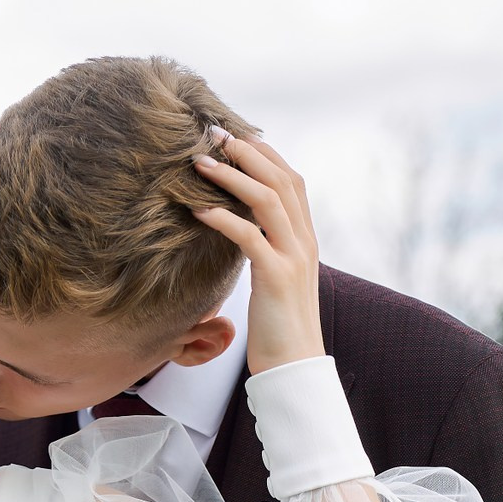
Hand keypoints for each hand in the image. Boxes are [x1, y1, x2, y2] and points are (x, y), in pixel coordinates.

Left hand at [192, 131, 323, 370]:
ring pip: (268, 200)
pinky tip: (197, 210)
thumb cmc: (277, 326)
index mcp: (305, 238)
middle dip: (247, 152)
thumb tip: (240, 226)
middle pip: (281, 179)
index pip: (291, 180)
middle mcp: (304, 241)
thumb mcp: (274, 277)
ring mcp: (293, 257)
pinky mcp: (276, 278)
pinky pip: (249, 237)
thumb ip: (264, 248)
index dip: (264, 154)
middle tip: (214, 135)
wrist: (295, 366)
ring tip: (200, 163)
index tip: (234, 137)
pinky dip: (223, 218)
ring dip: (232, 176)